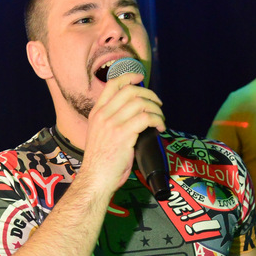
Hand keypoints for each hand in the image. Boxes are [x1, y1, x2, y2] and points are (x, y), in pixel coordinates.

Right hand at [80, 71, 164, 193]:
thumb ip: (112, 122)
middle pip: (130, 90)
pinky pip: (146, 118)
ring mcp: (112, 124)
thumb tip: (134, 116)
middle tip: (158, 104)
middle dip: (149, 94)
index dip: (129, 76)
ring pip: (140, 103)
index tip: (140, 78)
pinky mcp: (123, 134)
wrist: (95, 178)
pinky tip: (160, 127)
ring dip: (156, 109)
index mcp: (97, 113)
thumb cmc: (100, 163)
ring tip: (160, 119)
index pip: (112, 84)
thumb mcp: (100, 135)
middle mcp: (103, 115)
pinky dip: (157, 120)